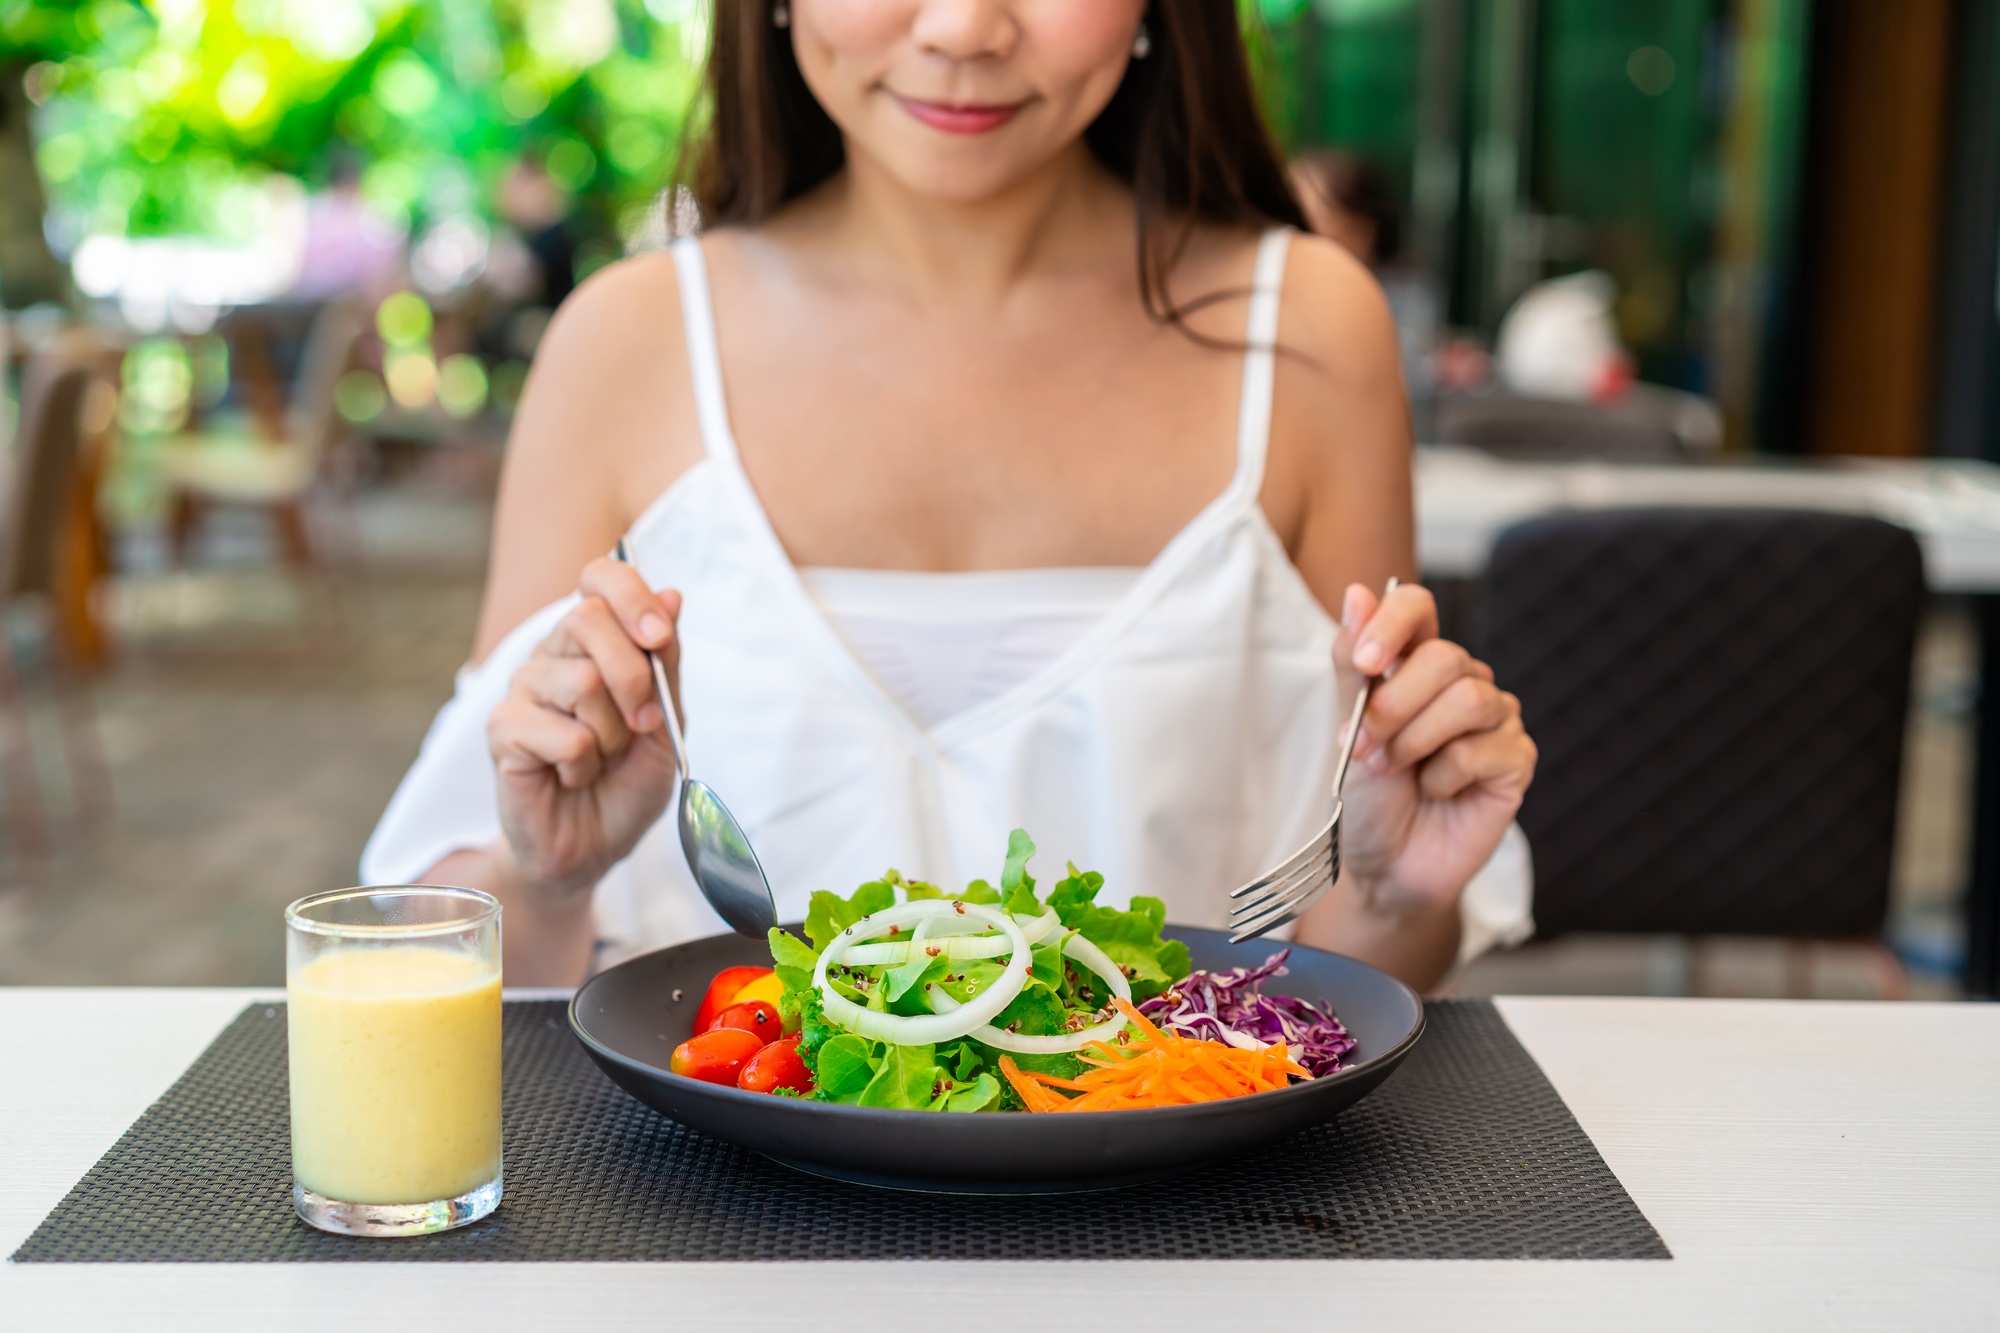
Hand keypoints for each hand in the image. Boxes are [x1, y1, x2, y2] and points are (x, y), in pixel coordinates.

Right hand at [487, 556, 683, 901]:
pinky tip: (573, 776)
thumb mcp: (666, 721)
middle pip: (587, 616)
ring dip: (613, 734)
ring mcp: (522, 689)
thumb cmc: (627, 781)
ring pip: (582, 681)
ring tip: (602, 758)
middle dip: (633, 676)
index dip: (630, 594)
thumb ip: (666, 662)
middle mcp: (553, 654)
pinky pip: (565, 733)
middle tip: (644, 725)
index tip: (658, 636)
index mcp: (592, 640)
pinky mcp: (503, 731)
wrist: (595, 845)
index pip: (599, 576)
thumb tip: (672, 594)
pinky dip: (585, 763)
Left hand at [1335, 581, 1535, 916]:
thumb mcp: (1349, 728)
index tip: (1366, 662)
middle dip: (1394, 706)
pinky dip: (1443, 776)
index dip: (1392, 623)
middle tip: (1366, 748)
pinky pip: (1481, 750)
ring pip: (1468, 698)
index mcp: (1418, 663)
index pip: (1418, 606)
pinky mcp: (1515, 761)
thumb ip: (1354, 666)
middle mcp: (1463, 682)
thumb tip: (1357, 594)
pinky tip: (1435, 791)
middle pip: (1445, 657)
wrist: (1385, 864)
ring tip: (1395, 770)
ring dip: (1415, 741)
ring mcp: (1496, 719)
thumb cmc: (1369, 796)